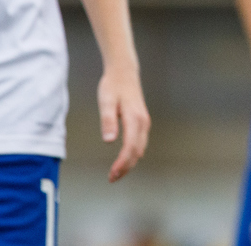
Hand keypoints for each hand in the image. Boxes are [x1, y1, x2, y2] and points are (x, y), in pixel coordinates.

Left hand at [97, 63, 149, 181]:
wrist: (124, 72)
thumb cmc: (113, 86)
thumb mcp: (106, 101)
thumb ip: (108, 120)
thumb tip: (109, 141)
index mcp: (135, 119)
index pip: (130, 147)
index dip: (122, 163)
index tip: (112, 175)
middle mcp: (143, 123)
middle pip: (137, 151)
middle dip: (126, 167)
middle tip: (112, 179)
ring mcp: (144, 123)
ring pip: (140, 149)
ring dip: (130, 162)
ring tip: (116, 173)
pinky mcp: (142, 122)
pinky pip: (140, 143)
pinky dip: (132, 154)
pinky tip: (123, 159)